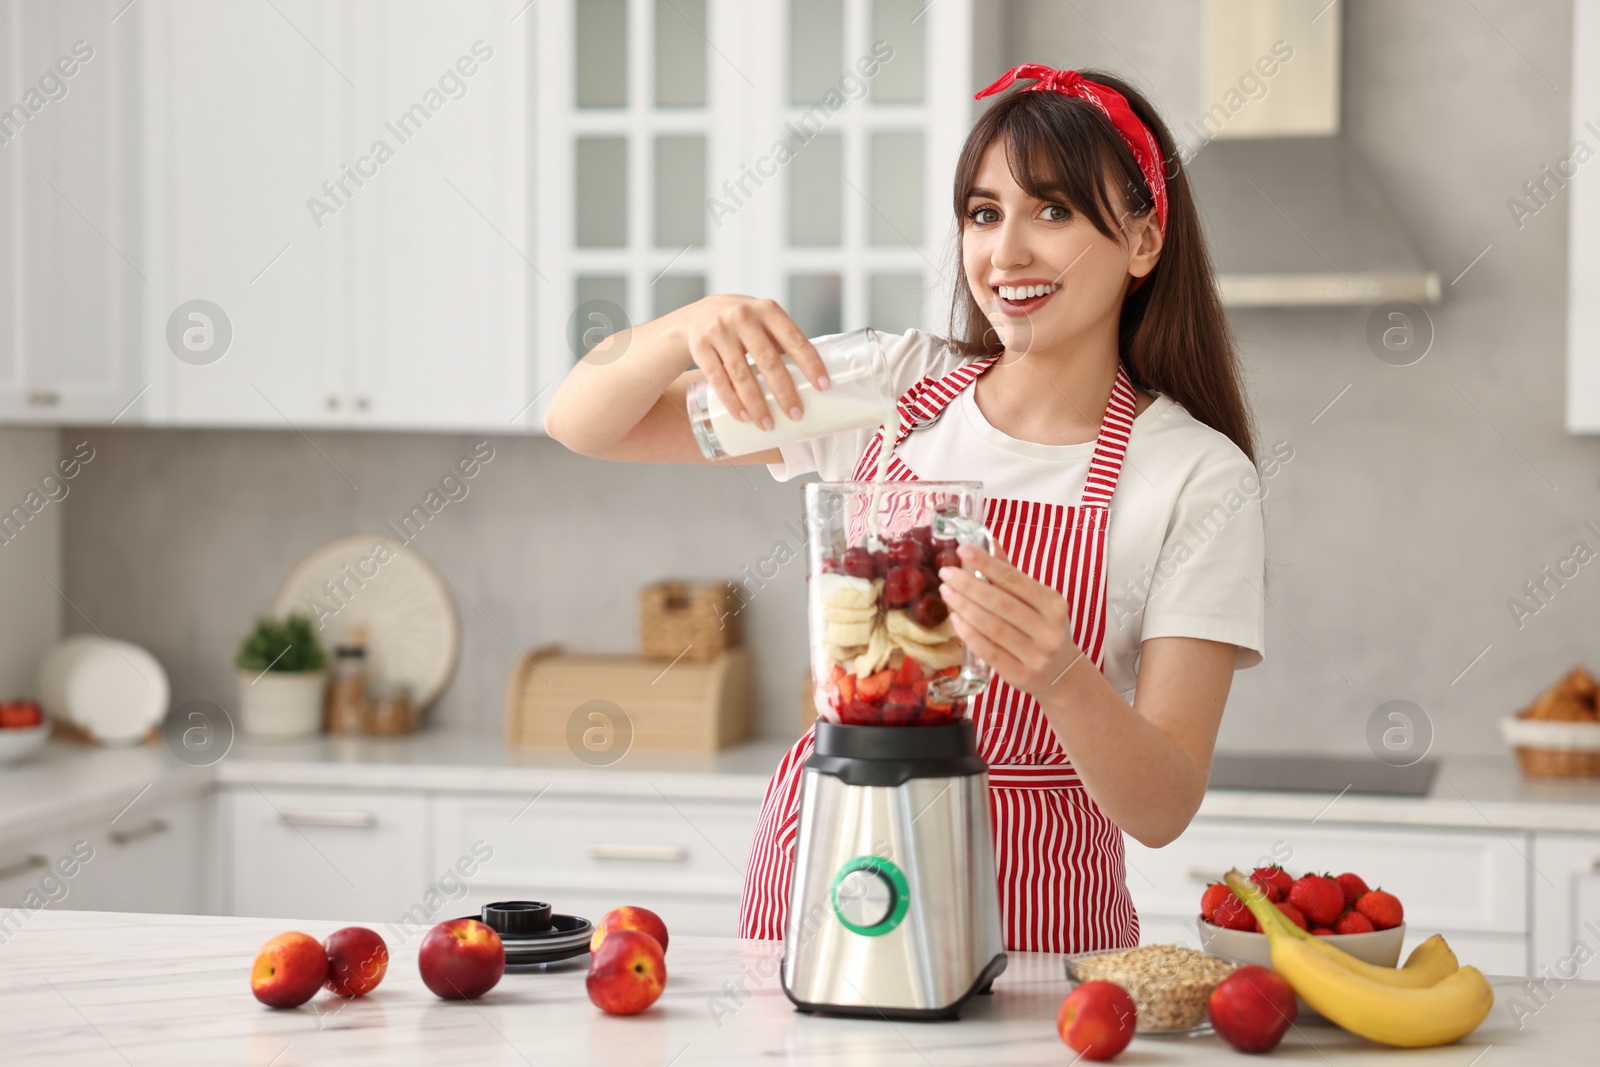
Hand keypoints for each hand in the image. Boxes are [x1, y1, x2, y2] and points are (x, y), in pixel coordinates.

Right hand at [667, 295, 827, 430]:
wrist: (696, 316)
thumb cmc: (741, 324)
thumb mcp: (762, 321)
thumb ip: (782, 342)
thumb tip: (811, 379)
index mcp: (767, 310)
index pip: (794, 338)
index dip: (810, 363)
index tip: (823, 386)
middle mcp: (743, 317)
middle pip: (768, 360)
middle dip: (784, 392)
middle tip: (796, 415)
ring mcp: (720, 331)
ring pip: (741, 374)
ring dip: (756, 404)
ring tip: (768, 424)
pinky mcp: (700, 347)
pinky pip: (718, 380)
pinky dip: (732, 402)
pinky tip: (743, 417)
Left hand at [937, 543, 1088, 701]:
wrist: (1062, 675)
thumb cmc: (1043, 630)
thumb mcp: (1038, 601)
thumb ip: (1012, 575)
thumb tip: (989, 543)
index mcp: (1054, 604)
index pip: (1015, 580)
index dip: (987, 564)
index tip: (963, 550)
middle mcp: (1048, 629)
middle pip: (1000, 603)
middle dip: (969, 585)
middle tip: (946, 573)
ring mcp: (1036, 655)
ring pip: (992, 627)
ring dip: (964, 607)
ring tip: (946, 592)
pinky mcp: (1021, 675)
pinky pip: (989, 651)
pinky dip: (969, 634)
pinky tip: (956, 620)